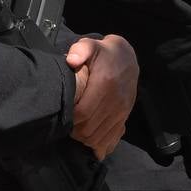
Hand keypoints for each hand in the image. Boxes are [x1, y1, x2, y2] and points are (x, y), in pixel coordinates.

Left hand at [66, 34, 137, 158]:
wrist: (127, 58)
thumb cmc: (103, 53)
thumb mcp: (90, 45)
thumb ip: (80, 50)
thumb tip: (71, 60)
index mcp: (105, 84)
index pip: (84, 112)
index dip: (71, 120)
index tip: (63, 118)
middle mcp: (116, 100)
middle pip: (91, 128)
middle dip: (76, 132)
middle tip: (66, 128)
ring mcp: (122, 110)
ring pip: (102, 136)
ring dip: (87, 140)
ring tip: (76, 133)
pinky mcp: (125, 116)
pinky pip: (115, 137)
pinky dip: (103, 144)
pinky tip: (93, 145)